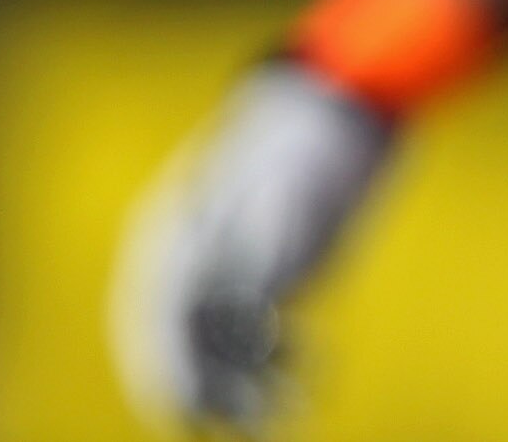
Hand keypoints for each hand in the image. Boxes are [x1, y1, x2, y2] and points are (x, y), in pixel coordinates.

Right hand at [109, 61, 394, 432]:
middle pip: (185, 340)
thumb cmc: (311, 135)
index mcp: (169, 231)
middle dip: (211, 392)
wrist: (354, 98)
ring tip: (291, 416)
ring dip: (250, 386)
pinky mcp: (273, 267)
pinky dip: (280, 359)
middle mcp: (192, 253)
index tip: (182, 417)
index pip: (152, 319)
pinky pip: (261, 327)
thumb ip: (261, 245)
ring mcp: (229, 262)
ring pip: (224, 342)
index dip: (163, 373)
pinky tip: (313, 375)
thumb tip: (250, 313)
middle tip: (248, 432)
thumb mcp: (287, 185)